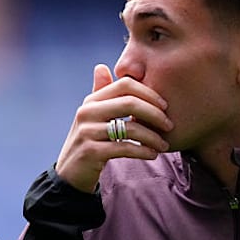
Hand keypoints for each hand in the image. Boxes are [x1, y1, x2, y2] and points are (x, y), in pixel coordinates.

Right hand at [54, 64, 171, 192]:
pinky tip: (152, 154)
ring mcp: (87, 132)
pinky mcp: (91, 152)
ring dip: (152, 137)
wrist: (70, 173)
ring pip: (130, 128)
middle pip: (130, 103)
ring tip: (164, 145)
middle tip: (169, 125)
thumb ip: (100, 93)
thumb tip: (101, 67)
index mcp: (91, 100)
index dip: (149, 92)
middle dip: (155, 114)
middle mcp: (87, 112)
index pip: (125, 84)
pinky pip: (125, 148)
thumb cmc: (88, 141)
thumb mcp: (91, 116)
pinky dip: (143, 151)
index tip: (164, 106)